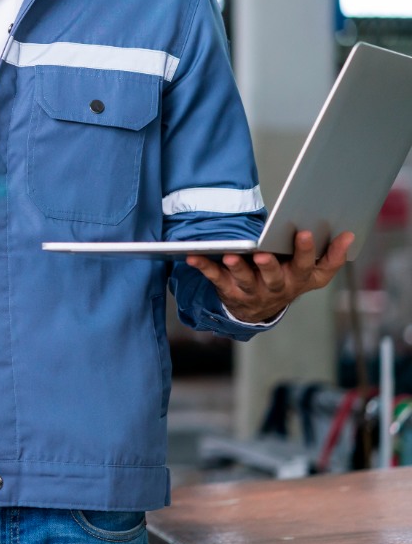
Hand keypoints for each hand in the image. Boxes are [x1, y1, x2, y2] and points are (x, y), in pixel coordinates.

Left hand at [186, 230, 354, 323]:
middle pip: (276, 277)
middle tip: (263, 254)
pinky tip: (193, 256)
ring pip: (246, 281)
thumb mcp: (312, 272)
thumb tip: (349, 234)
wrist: (259, 311)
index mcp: (301, 278)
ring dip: (237, 268)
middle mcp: (279, 287)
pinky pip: (216, 279)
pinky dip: (204, 267)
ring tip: (230, 256)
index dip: (309, 252)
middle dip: (270, 266)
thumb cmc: (287, 278)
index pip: (311, 268)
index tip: (306, 232)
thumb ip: (330, 255)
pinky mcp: (230, 292)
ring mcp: (253, 292)